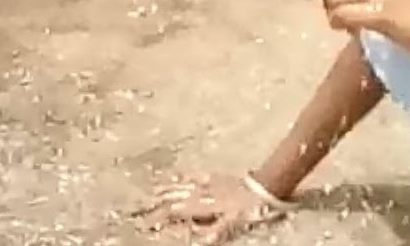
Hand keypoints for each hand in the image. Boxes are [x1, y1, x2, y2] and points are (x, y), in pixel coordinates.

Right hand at [137, 174, 286, 244]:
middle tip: (142, 208)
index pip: (174, 212)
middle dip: (158, 203)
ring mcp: (210, 183)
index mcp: (202, 206)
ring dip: (167, 188)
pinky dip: (184, 174)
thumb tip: (199, 238)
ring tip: (153, 190)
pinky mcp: (218, 176)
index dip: (159, 218)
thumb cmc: (250, 210)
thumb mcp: (230, 226)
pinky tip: (178, 173)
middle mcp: (202, 193)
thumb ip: (211, 232)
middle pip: (175, 197)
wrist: (267, 187)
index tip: (144, 223)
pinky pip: (197, 174)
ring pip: (183, 185)